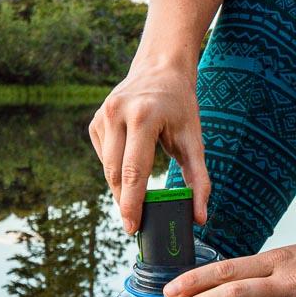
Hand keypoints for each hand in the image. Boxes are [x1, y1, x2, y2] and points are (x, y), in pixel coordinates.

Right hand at [88, 56, 209, 233]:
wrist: (161, 68)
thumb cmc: (181, 106)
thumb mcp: (195, 140)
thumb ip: (199, 180)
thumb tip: (200, 218)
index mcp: (143, 116)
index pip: (134, 170)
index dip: (132, 203)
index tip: (133, 228)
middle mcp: (117, 113)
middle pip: (116, 172)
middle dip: (124, 202)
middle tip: (135, 225)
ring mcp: (102, 115)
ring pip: (107, 167)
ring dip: (120, 188)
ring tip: (136, 200)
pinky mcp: (95, 120)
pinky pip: (104, 156)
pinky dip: (116, 169)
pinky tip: (131, 165)